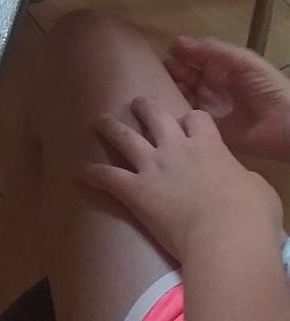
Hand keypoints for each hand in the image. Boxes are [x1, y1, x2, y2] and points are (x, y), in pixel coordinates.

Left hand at [81, 97, 283, 260]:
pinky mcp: (136, 191)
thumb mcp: (259, 191)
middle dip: (144, 106)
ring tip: (99, 119)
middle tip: (136, 102)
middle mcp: (177, 149)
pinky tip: (79, 170)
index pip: (196, 119)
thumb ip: (244, 178)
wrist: (227, 236)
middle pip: (156, 115)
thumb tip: (239, 180)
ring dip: (111, 127)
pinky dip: (92, 173)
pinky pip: (109, 177)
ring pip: (126, 137)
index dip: (191, 119)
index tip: (189, 122)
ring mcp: (154, 167)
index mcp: (208, 146)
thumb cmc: (251, 217)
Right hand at [166, 36, 289, 161]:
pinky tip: (164, 107)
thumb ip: (211, 50)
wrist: (287, 125)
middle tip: (159, 71)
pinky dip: (177, 112)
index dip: (181, 54)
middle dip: (174, 72)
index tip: (167, 52)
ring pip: (185, 96)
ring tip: (159, 86)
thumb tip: (176, 42)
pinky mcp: (212, 130)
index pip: (195, 58)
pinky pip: (190, 119)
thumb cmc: (266, 86)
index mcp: (223, 68)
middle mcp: (215, 87)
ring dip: (173, 90)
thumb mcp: (241, 60)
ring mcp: (212, 108)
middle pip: (187, 76)